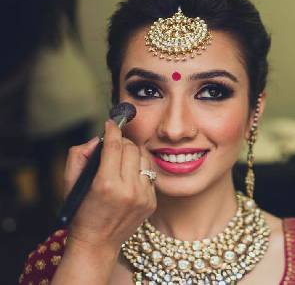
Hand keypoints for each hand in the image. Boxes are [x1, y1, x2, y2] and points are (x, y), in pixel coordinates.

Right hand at [63, 119, 156, 251]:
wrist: (98, 243)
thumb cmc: (81, 212)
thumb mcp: (70, 183)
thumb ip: (79, 155)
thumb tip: (98, 139)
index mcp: (106, 184)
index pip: (114, 145)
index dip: (112, 129)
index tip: (111, 123)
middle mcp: (128, 189)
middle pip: (131, 148)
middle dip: (122, 142)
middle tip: (114, 144)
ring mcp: (143, 197)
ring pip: (143, 159)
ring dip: (133, 155)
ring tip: (122, 161)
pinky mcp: (151, 202)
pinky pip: (149, 175)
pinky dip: (139, 171)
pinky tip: (129, 177)